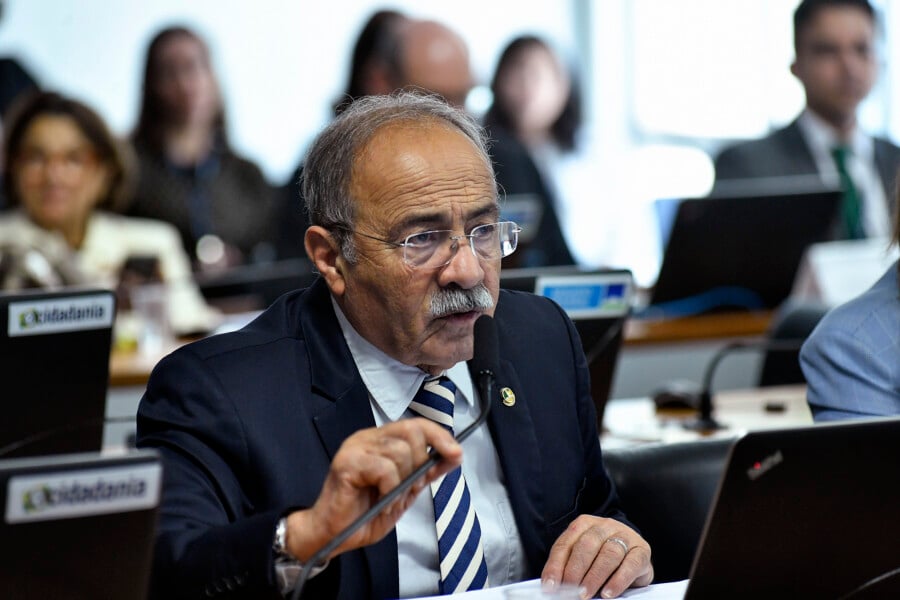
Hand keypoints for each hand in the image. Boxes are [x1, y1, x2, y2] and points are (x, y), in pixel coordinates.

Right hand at [285, 418, 461, 561]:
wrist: (332, 536)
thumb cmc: (364, 514)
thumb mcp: (403, 492)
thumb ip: (424, 472)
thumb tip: (454, 455)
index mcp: (380, 440)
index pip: (416, 424)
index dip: (439, 436)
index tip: (456, 454)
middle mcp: (367, 438)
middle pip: (412, 431)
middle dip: (420, 463)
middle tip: (410, 487)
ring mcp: (355, 447)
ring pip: (400, 451)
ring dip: (403, 482)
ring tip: (390, 499)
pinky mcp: (346, 462)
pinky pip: (385, 469)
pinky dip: (389, 489)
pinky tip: (380, 501)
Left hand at [542, 515, 652, 598]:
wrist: (633, 555)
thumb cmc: (601, 558)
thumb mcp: (582, 559)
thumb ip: (568, 568)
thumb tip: (553, 587)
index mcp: (584, 524)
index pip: (565, 544)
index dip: (556, 566)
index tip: (550, 586)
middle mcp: (605, 526)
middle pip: (587, 545)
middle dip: (575, 570)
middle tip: (570, 591)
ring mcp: (625, 535)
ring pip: (609, 554)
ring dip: (595, 577)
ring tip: (585, 595)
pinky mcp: (642, 550)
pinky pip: (630, 564)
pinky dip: (618, 581)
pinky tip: (608, 593)